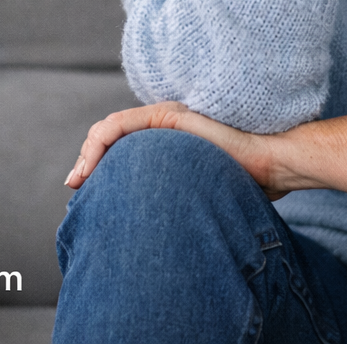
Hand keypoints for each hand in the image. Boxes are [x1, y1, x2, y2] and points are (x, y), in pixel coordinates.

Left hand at [64, 101, 286, 200]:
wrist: (271, 164)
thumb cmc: (243, 186)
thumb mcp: (197, 191)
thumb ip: (176, 194)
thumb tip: (154, 230)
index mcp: (169, 141)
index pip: (121, 144)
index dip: (97, 163)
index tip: (82, 190)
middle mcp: (164, 125)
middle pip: (111, 135)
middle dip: (88, 160)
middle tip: (76, 187)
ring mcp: (167, 117)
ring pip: (112, 128)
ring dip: (89, 152)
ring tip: (80, 179)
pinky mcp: (170, 115)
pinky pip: (123, 124)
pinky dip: (101, 143)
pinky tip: (92, 166)